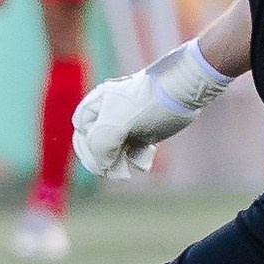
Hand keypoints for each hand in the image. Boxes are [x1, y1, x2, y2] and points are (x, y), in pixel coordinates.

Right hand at [70, 39, 231, 178]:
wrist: (183, 91)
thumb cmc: (147, 103)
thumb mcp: (115, 123)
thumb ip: (99, 145)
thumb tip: (103, 165)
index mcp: (97, 104)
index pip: (81, 133)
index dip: (88, 151)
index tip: (101, 163)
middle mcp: (109, 112)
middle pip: (97, 144)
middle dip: (106, 159)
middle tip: (117, 171)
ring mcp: (127, 122)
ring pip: (116, 149)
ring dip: (122, 161)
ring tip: (133, 165)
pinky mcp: (144, 130)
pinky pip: (133, 149)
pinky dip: (137, 157)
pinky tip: (146, 159)